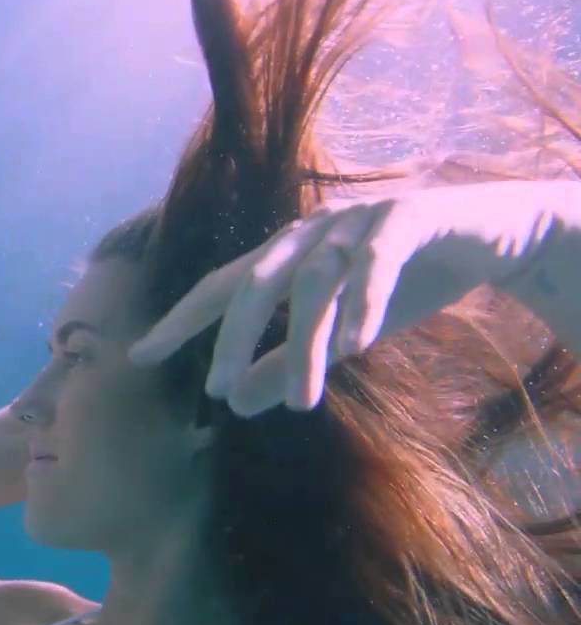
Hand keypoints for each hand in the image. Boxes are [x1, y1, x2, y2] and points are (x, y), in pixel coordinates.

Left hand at [127, 181, 577, 416]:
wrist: (487, 235)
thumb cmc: (399, 286)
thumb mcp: (337, 337)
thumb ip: (285, 364)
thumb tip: (235, 406)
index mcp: (284, 255)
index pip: (219, 288)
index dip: (179, 321)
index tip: (138, 357)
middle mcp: (309, 234)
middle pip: (254, 282)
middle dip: (231, 337)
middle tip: (216, 392)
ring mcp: (355, 222)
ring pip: (315, 283)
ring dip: (305, 344)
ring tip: (301, 402)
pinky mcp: (407, 219)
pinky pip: (376, 261)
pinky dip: (363, 301)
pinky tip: (356, 345)